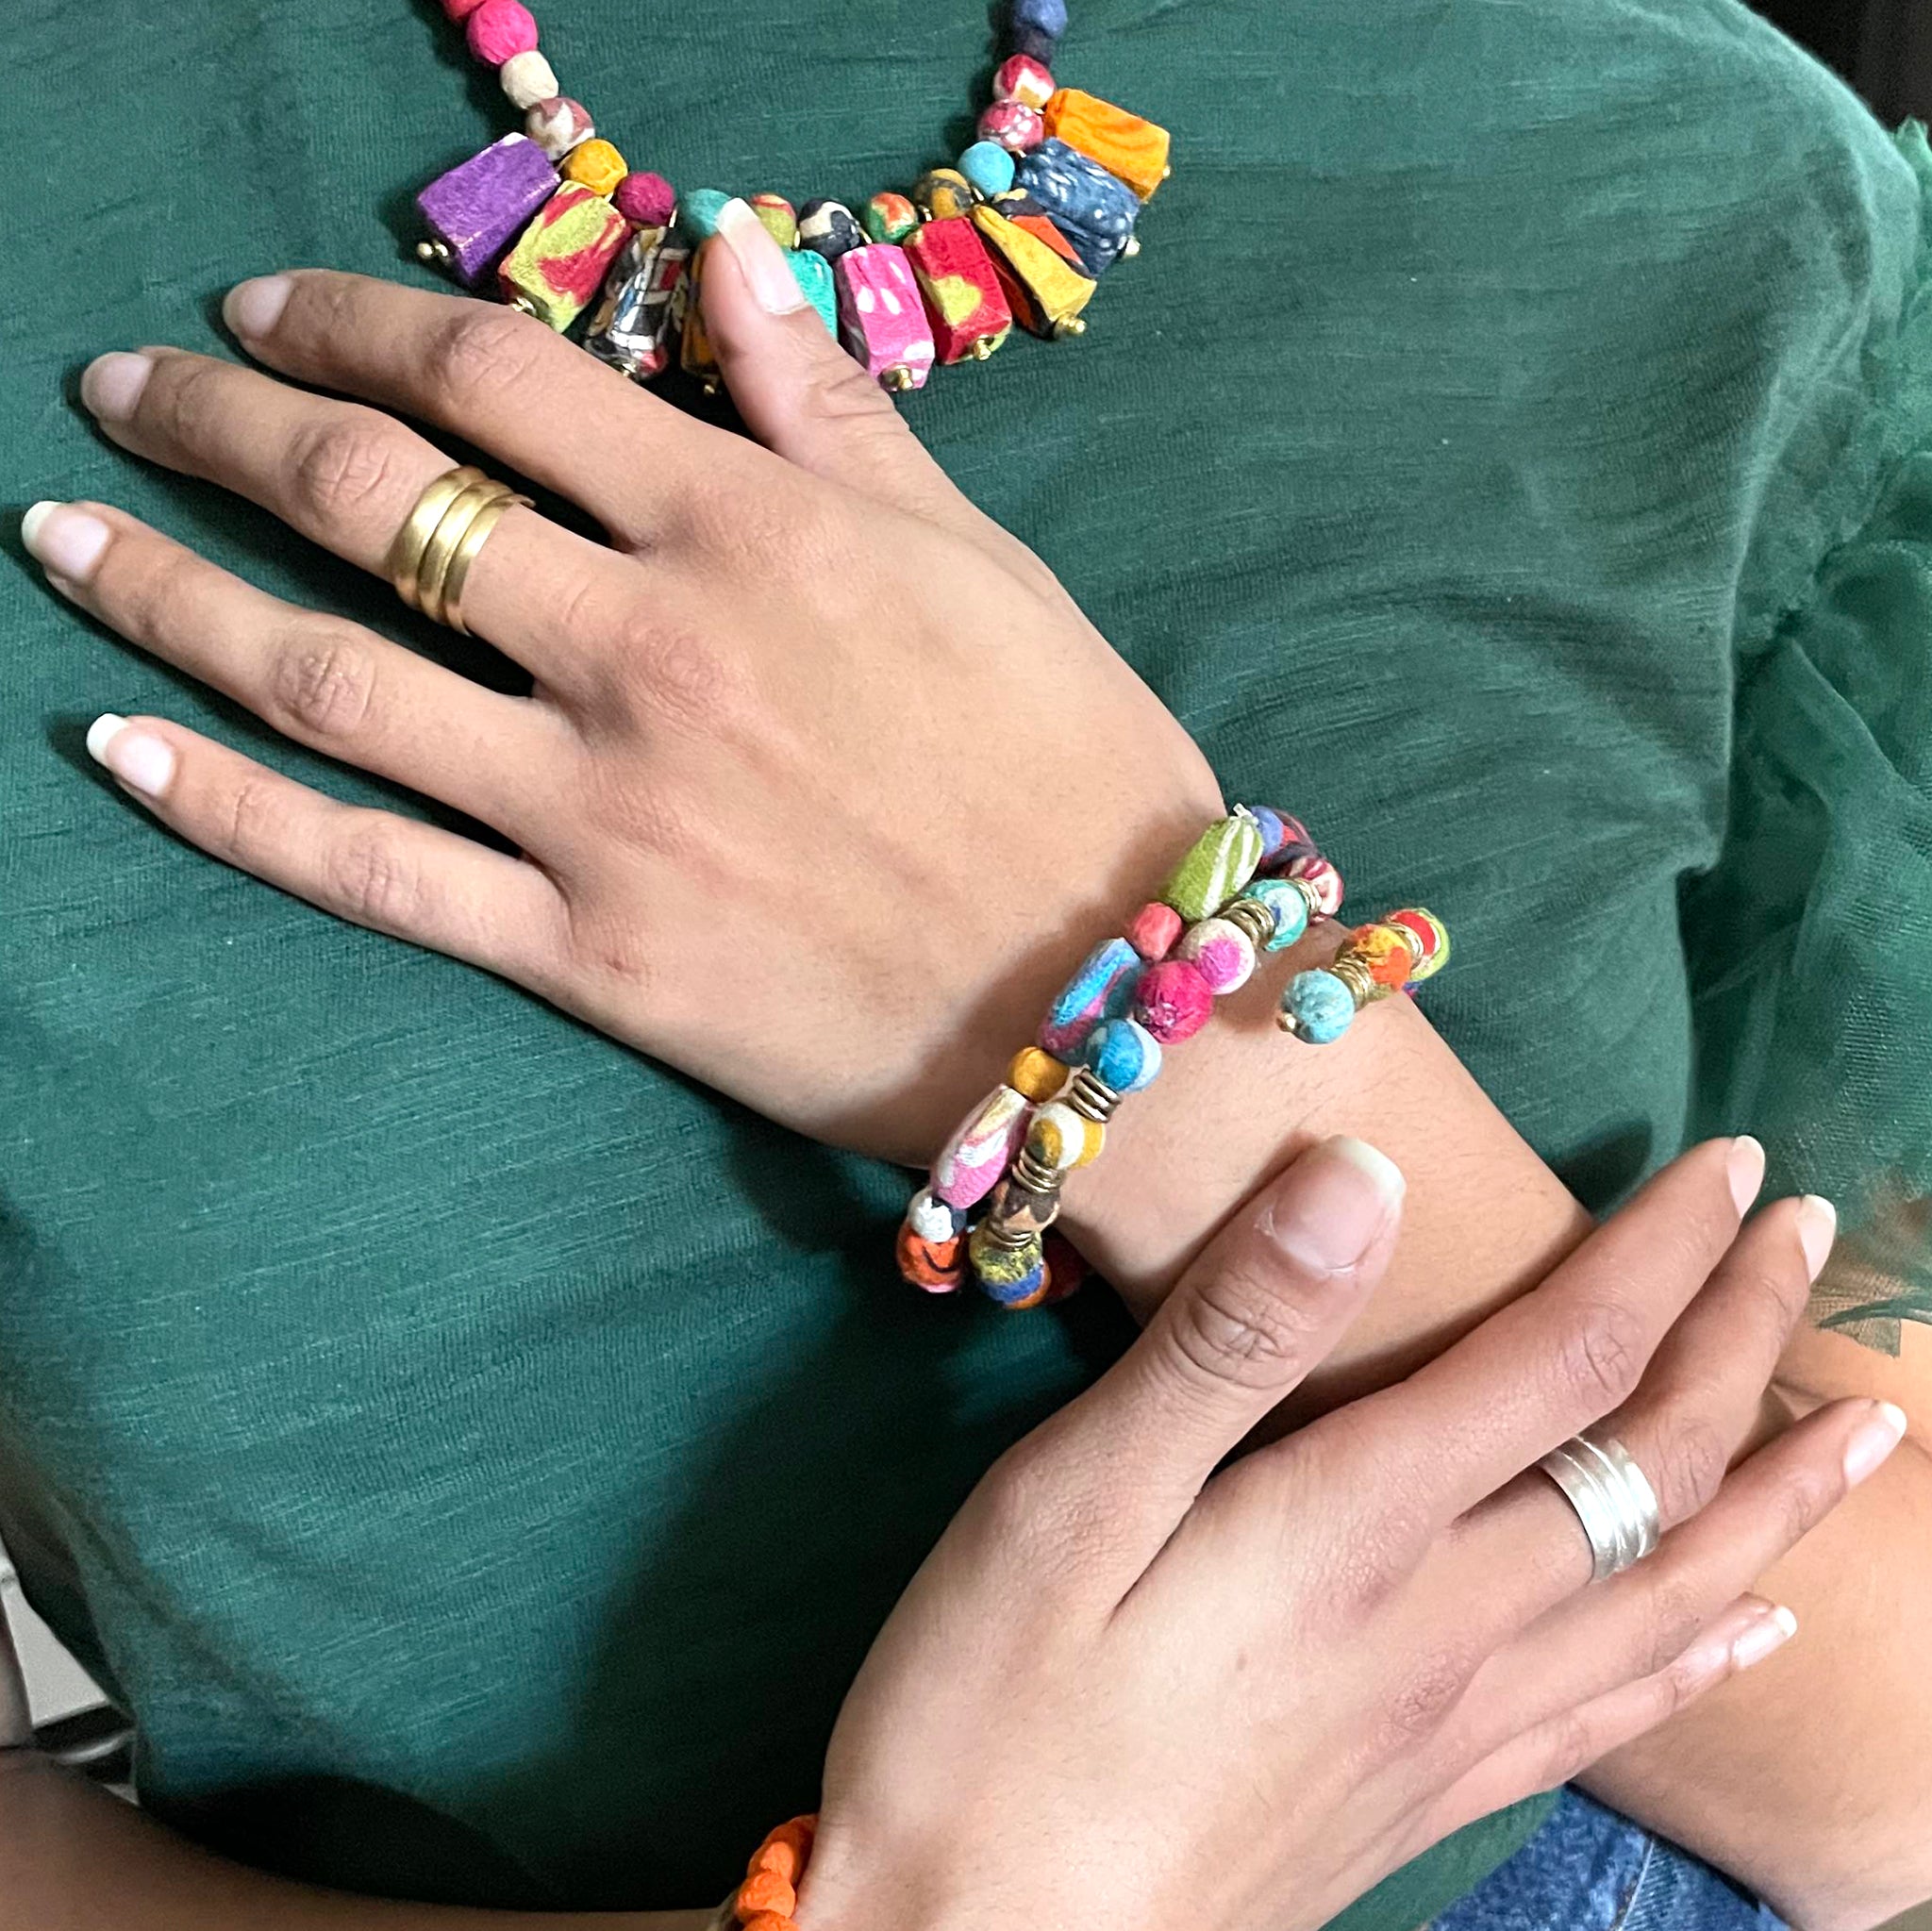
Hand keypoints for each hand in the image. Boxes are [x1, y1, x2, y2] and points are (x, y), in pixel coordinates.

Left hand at [27, 210, 1219, 1161]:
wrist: (1105, 1003)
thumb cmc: (1069, 770)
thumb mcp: (976, 559)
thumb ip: (831, 410)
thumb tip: (728, 254)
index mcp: (748, 530)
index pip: (496, 381)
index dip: (354, 324)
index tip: (267, 311)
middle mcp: (647, 647)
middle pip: (373, 502)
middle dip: (218, 425)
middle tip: (121, 393)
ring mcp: (600, 807)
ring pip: (328, 678)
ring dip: (168, 591)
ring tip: (61, 536)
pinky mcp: (585, 952)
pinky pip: (371, 872)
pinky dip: (231, 812)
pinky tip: (120, 755)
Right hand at [799, 1136, 1903, 1930]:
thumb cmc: (995, 1713)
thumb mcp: (1066, 1503)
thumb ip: (1227, 1342)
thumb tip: (1367, 1174)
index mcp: (1358, 1529)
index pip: (1566, 1361)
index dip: (1662, 1252)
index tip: (1732, 1162)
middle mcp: (1442, 1624)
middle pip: (1650, 1468)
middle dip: (1742, 1337)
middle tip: (1805, 1235)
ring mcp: (1448, 1727)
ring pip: (1671, 1594)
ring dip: (1777, 1496)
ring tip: (1865, 1432)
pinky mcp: (1423, 1800)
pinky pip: (1614, 1716)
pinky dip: (1705, 1658)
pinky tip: (1756, 1639)